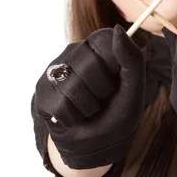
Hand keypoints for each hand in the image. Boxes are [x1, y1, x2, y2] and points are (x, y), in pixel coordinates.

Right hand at [34, 25, 145, 168]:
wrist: (96, 147)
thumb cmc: (117, 115)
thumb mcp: (134, 90)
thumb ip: (132, 59)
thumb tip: (116, 29)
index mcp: (99, 47)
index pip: (104, 39)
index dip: (113, 66)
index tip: (117, 80)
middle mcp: (76, 52)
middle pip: (89, 65)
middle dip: (101, 90)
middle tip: (102, 99)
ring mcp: (56, 69)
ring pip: (72, 86)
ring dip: (87, 107)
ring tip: (88, 110)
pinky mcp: (42, 90)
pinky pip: (59, 104)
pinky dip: (73, 118)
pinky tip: (73, 117)